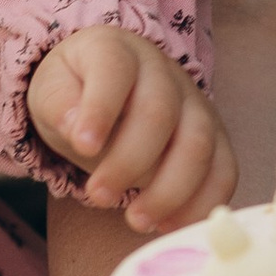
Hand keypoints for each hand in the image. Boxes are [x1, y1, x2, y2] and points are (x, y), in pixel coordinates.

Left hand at [26, 26, 235, 225]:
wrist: (109, 93)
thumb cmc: (78, 93)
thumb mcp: (52, 91)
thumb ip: (59, 105)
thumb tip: (76, 128)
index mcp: (116, 50)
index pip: (115, 70)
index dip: (101, 108)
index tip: (83, 146)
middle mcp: (164, 72)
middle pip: (159, 114)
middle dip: (129, 162)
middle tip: (99, 195)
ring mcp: (195, 104)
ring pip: (198, 145)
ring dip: (169, 190)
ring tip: (136, 219)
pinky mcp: (215, 138)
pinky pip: (223, 171)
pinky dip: (203, 203)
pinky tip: (169, 224)